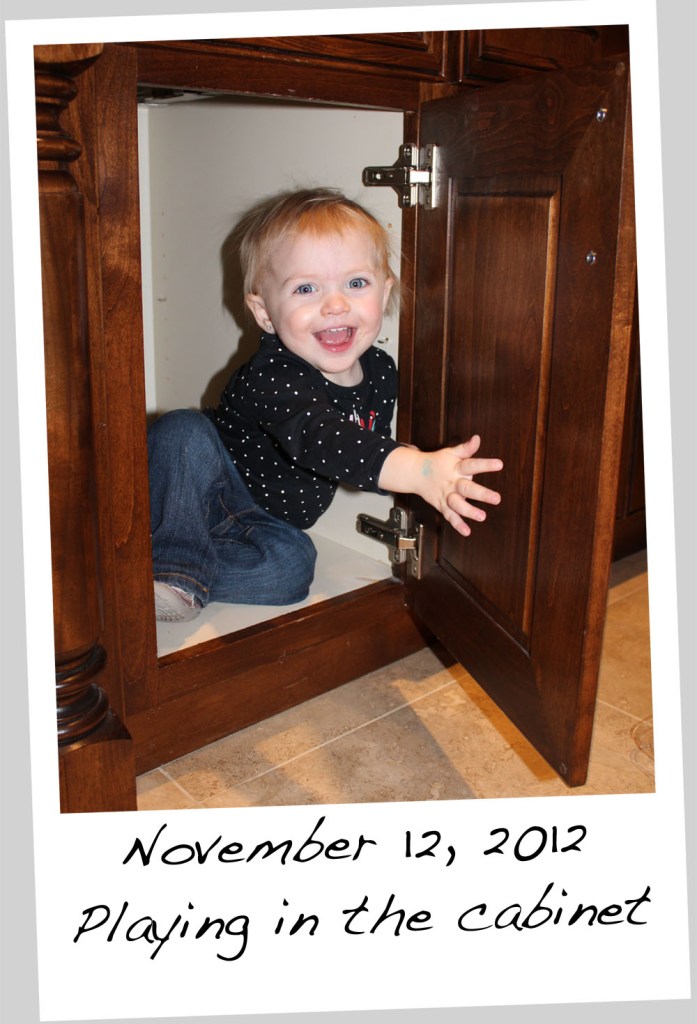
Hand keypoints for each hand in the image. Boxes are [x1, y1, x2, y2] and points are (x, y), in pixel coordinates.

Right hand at [377, 434, 502, 536]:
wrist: (415, 473)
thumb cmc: (437, 462)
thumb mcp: (451, 453)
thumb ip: (466, 448)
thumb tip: (477, 438)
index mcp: (456, 468)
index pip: (472, 464)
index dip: (485, 464)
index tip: (500, 464)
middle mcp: (452, 482)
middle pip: (467, 488)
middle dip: (481, 494)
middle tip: (497, 499)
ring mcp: (446, 495)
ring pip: (457, 504)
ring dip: (469, 511)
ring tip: (482, 517)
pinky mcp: (441, 505)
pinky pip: (449, 516)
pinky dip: (457, 524)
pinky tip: (466, 531)